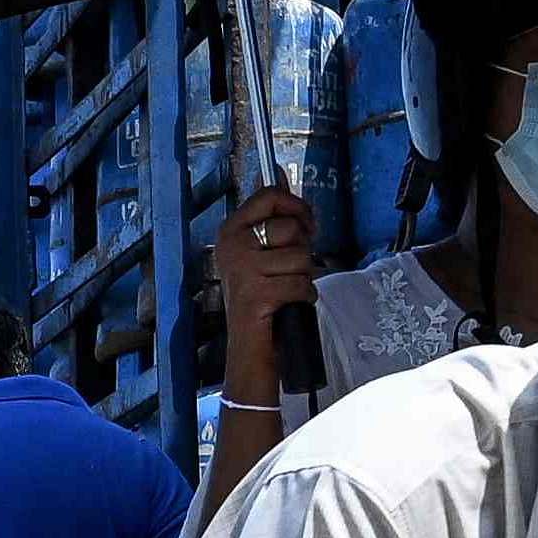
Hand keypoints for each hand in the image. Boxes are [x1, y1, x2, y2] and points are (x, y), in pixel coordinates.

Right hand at [214, 189, 321, 376]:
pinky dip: (304, 297)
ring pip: (301, 258)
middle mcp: (232, 246)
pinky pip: (301, 284)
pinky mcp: (256, 294)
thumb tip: (291, 190)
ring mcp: (242, 270)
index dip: (297, 207)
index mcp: (231, 231)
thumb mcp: (261, 254)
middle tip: (286, 272)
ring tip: (285, 291)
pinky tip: (290, 305)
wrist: (248, 347)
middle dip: (301, 252)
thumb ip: (274, 224)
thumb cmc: (261, 299)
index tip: (307, 225)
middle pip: (291, 228)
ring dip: (303, 277)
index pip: (269, 196)